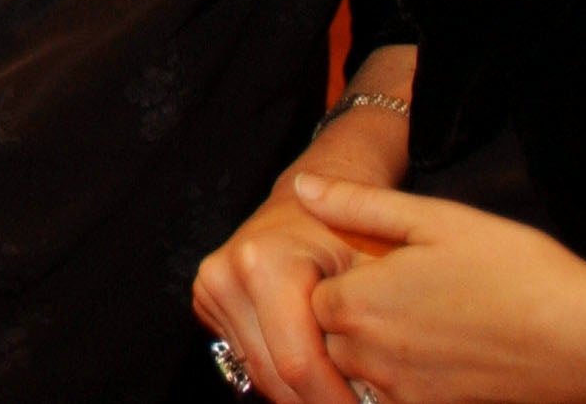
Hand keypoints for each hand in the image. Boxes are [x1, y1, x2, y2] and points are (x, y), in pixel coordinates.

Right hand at [194, 185, 370, 403]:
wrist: (307, 202)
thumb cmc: (352, 231)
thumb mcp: (378, 269)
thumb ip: (372, 325)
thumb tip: (377, 395)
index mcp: (264, 262)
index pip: (299, 362)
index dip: (337, 400)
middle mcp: (225, 275)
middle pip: (274, 375)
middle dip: (319, 402)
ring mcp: (210, 287)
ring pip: (258, 374)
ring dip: (301, 395)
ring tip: (344, 395)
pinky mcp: (206, 299)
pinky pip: (247, 358)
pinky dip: (283, 376)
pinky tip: (318, 374)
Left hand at [297, 173, 585, 403]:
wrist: (585, 339)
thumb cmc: (515, 272)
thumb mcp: (434, 219)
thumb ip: (359, 205)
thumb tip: (304, 187)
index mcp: (358, 302)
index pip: (311, 295)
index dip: (339, 278)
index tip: (372, 266)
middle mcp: (369, 353)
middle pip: (328, 335)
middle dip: (350, 314)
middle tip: (401, 291)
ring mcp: (402, 388)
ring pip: (357, 369)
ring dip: (374, 346)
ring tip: (423, 317)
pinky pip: (392, 395)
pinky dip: (403, 375)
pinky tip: (441, 348)